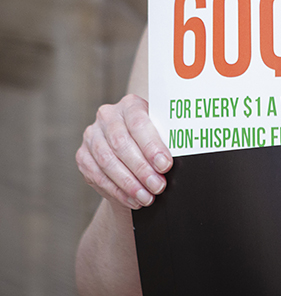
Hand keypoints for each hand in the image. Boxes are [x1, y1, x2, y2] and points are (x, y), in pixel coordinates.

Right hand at [76, 94, 171, 208]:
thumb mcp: (161, 134)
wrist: (132, 149)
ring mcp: (92, 136)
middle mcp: (107, 117)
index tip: (165, 165)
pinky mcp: (83, 156)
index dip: (152, 146)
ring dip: (130, 183)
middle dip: (142, 169)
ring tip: (147, 197)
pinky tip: (133, 199)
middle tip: (158, 186)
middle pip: (122, 144)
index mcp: (130, 105)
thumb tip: (173, 160)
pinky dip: (118, 191)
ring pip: (108, 162)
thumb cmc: (152, 140)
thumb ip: (166, 141)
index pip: (139, 123)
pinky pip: (98, 176)